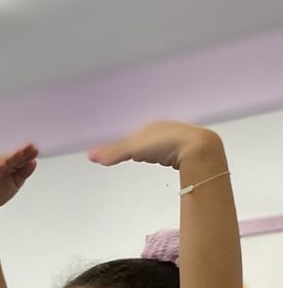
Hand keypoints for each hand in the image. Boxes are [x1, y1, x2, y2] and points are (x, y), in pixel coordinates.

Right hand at [0, 145, 37, 217]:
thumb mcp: (15, 183)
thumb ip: (24, 173)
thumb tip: (34, 162)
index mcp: (8, 164)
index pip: (18, 158)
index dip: (27, 154)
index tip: (35, 150)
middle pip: (11, 157)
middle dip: (20, 152)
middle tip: (30, 147)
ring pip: (0, 162)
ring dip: (10, 157)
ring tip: (19, 153)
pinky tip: (2, 166)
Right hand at [88, 120, 221, 172]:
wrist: (197, 149)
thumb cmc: (166, 144)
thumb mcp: (135, 149)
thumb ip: (114, 152)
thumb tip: (90, 155)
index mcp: (151, 126)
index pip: (134, 136)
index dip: (126, 146)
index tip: (121, 153)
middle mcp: (165, 128)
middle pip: (148, 139)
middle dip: (142, 147)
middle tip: (137, 156)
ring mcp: (178, 137)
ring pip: (162, 145)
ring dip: (156, 152)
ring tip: (153, 159)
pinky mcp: (188, 148)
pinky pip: (173, 152)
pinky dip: (168, 156)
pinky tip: (169, 161)